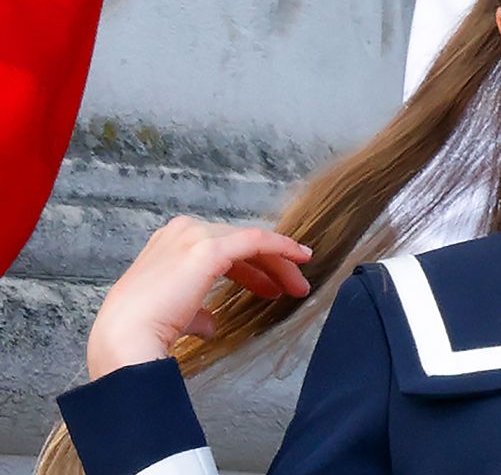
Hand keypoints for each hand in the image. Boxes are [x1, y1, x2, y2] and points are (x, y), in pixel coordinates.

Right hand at [86, 215, 311, 380]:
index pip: (221, 249)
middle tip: (291, 287)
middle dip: (269, 265)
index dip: (250, 267)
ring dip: (278, 262)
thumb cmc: (143, 332)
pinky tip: (300, 258)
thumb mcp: (173, 315)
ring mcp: (194, 237)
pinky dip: (281, 247)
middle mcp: (181, 232)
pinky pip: (256, 241)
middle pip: (238, 243)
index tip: (273, 283)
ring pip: (250, 242)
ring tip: (297, 286)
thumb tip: (210, 323)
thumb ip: (194, 312)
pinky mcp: (208, 248)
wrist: (127, 340)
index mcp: (168, 245)